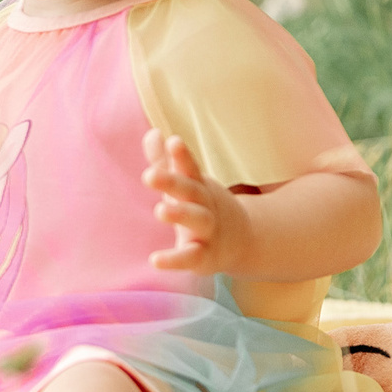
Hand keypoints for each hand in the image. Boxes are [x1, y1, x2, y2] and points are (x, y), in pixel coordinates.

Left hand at [142, 129, 248, 272]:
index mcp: (198, 186)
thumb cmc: (202, 206)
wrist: (241, 241)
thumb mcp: (186, 183)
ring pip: (197, 221)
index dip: (182, 156)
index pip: (190, 168)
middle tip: (149, 175)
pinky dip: (175, 259)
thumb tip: (152, 132)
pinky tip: (155, 260)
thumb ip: (165, 161)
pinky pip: (191, 257)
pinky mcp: (204, 256)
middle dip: (172, 182)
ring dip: (180, 215)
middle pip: (190, 191)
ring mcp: (207, 231)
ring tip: (159, 210)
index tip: (173, 141)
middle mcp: (205, 205)